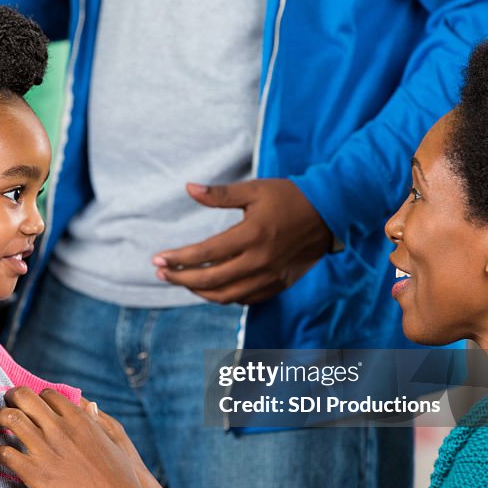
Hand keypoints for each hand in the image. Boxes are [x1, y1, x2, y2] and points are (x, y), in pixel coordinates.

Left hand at [0, 388, 151, 487]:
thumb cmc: (122, 476)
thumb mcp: (114, 439)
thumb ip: (97, 420)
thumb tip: (89, 405)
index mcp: (78, 418)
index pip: (47, 394)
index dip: (37, 399)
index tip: (32, 407)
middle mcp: (58, 429)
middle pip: (23, 397)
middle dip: (11, 398)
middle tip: (7, 407)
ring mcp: (45, 450)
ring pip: (9, 418)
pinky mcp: (34, 474)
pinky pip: (3, 452)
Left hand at [153, 179, 332, 304]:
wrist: (330, 214)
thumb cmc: (290, 197)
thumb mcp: (254, 189)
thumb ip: (220, 194)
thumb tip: (189, 187)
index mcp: (251, 235)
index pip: (205, 254)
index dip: (178, 259)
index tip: (157, 260)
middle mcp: (259, 261)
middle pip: (210, 280)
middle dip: (181, 279)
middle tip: (161, 274)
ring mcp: (269, 277)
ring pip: (226, 296)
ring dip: (199, 292)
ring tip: (181, 281)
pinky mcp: (278, 285)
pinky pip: (244, 299)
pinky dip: (223, 297)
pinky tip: (210, 288)